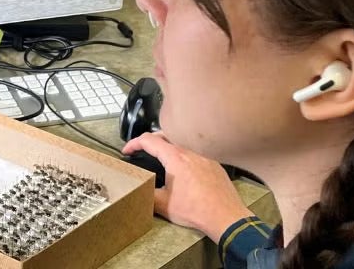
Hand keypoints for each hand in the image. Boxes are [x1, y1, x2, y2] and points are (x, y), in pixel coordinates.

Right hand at [123, 132, 252, 241]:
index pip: (149, 141)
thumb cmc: (198, 211)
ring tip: (160, 158)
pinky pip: (195, 152)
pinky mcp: (214, 163)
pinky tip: (183, 169)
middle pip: (164, 135)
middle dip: (150, 140)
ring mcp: (204, 156)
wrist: (226, 217)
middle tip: (141, 150)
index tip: (127, 150)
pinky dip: (184, 156)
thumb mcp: (163, 205)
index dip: (133, 143)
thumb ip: (147, 194)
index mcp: (175, 158)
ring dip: (167, 148)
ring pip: (181, 143)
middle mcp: (190, 152)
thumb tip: (139, 189)